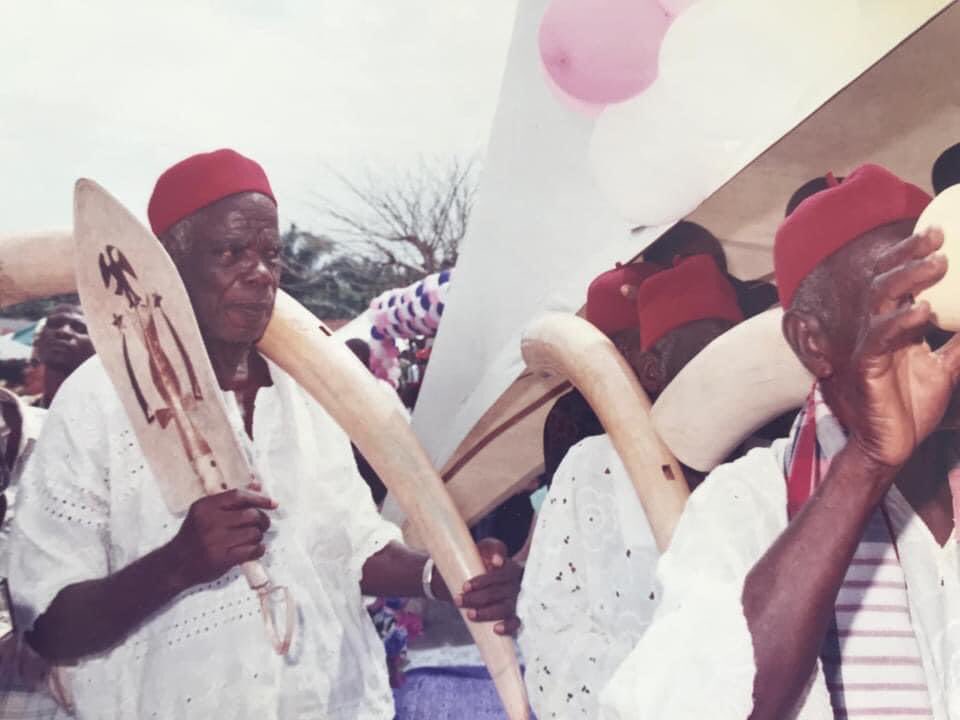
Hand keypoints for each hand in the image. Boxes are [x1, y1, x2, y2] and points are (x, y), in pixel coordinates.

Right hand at [162, 482, 276, 591]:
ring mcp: (215, 541)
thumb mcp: (205, 513)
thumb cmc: (194, 536)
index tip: (273, 503)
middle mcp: (209, 521)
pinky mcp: (221, 558)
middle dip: (262, 520)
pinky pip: (251, 550)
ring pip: (253, 533)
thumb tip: (258, 486)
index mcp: (205, 506)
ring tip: (254, 538)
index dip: (259, 498)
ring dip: (259, 536)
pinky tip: (255, 549)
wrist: (175, 564)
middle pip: (250, 515)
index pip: (238, 496)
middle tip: (263, 525)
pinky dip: (258, 549)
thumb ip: (230, 500)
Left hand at [450, 538, 522, 635]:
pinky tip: (496, 628)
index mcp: (510, 568)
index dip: (486, 580)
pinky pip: (515, 622)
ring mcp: (514, 601)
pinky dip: (508, 626)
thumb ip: (492, 548)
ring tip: (470, 614)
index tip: (471, 582)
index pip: (503, 572)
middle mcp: (515, 585)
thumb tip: (498, 558)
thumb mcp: (485, 549)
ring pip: (505, 608)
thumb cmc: (481, 561)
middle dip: (478, 596)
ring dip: (487, 612)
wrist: (473, 580)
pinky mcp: (512, 616)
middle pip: (499, 591)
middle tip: (459, 598)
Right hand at [831, 228, 959, 467]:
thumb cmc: (914, 408)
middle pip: (886, 280)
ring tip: (935, 265)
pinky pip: (879, 338)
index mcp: (896, 326)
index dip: (914, 256)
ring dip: (906, 279)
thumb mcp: (948, 368)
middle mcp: (880, 330)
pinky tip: (922, 311)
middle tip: (936, 237)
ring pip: (879, 301)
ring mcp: (871, 347)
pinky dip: (900, 322)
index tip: (940, 233)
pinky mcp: (868, 368)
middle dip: (908, 256)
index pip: (900, 282)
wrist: (893, 447)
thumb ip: (959, 344)